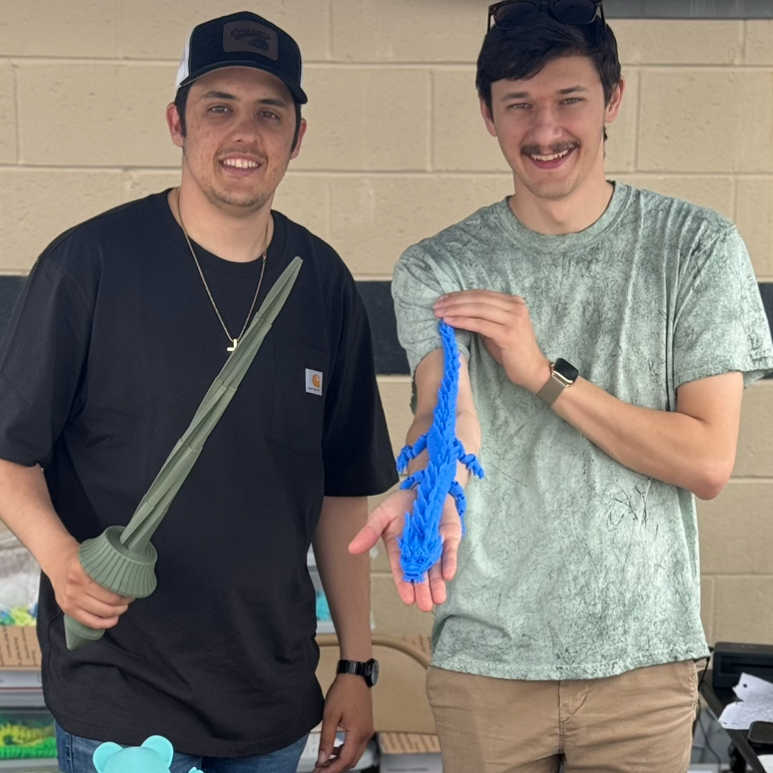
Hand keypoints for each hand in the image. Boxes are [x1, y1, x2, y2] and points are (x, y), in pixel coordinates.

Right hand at [45, 539, 132, 629]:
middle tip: (130, 598)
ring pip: (102, 613)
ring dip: (117, 612)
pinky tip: (114, 619)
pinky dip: (105, 624)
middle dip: (124, 602)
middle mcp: (75, 588)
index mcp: (82, 572)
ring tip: (123, 607)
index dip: (126, 591)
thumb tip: (130, 572)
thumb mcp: (91, 558)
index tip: (133, 589)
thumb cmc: (80, 561)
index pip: (111, 587)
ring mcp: (71, 601)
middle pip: (109, 601)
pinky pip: (90, 622)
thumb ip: (106, 566)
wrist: (58, 564)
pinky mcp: (68, 610)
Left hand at [313, 674, 373, 772]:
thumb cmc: (343, 691)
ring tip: (323, 762)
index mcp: (358, 732)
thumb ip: (326, 739)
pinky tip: (333, 750)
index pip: (345, 760)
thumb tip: (322, 758)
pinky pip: (356, 745)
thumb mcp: (330, 715)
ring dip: (339, 761)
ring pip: (354, 754)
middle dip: (335, 768)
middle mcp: (366, 734)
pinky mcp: (365, 726)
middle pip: (351, 761)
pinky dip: (345, 751)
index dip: (332, 770)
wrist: (355, 674)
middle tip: (318, 770)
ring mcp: (367, 730)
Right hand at [349, 488, 461, 611]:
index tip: (407, 599)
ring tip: (438, 598)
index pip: (402, 570)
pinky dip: (449, 562)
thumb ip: (370, 531)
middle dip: (423, 589)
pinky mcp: (449, 538)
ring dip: (437, 583)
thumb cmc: (401, 503)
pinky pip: (449, 551)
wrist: (424, 487)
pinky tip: (448, 575)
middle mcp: (418, 552)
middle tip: (425, 605)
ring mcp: (435, 546)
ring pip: (436, 568)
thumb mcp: (382, 515)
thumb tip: (352, 548)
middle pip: (420, 574)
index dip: (404, 584)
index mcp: (400, 550)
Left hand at [434, 290, 550, 392]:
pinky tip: (449, 321)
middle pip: (478, 299)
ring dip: (455, 310)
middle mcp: (516, 306)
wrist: (532, 370)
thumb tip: (458, 310)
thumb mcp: (497, 329)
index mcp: (513, 302)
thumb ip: (484, 317)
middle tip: (437, 305)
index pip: (481, 294)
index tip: (443, 299)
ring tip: (439, 313)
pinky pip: (480, 324)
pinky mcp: (508, 333)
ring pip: (478, 309)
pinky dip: (463, 321)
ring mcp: (513, 319)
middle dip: (454, 301)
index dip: (460, 295)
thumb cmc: (512, 351)